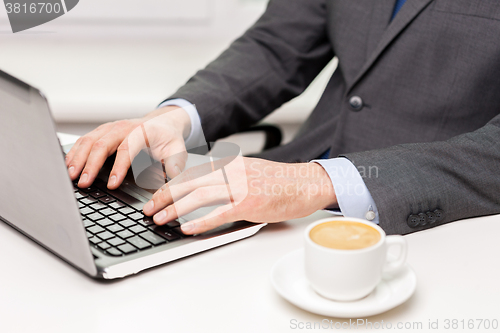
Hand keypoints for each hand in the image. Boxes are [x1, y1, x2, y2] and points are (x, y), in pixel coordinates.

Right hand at [65, 106, 190, 188]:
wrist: (163, 122)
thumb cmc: (168, 137)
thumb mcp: (177, 150)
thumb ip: (175, 165)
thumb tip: (173, 182)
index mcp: (141, 131)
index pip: (127, 148)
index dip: (118, 167)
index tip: (112, 184)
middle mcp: (122, 127)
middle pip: (102, 143)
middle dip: (90, 164)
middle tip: (83, 182)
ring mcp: (109, 128)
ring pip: (89, 141)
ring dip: (78, 158)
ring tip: (70, 176)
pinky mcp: (101, 132)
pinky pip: (84, 141)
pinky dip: (74, 153)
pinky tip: (68, 165)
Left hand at [143, 157, 336, 234]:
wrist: (305, 184)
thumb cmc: (279, 183)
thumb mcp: (249, 173)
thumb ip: (227, 179)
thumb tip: (205, 190)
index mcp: (229, 165)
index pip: (192, 173)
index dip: (170, 185)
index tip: (156, 195)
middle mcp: (231, 172)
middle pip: (188, 182)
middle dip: (164, 196)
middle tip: (148, 209)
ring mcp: (240, 187)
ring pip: (199, 195)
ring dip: (175, 208)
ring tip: (159, 219)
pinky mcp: (249, 203)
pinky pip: (219, 213)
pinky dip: (200, 221)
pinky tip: (187, 228)